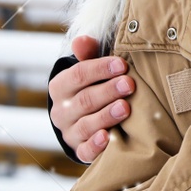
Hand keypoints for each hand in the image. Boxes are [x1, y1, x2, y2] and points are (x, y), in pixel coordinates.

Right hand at [49, 34, 133, 163]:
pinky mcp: (79, 150)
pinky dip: (96, 145)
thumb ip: (88, 54)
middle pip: (84, 100)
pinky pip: (85, 150)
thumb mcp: (90, 69)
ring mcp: (69, 132)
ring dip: (106, 115)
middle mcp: (61, 111)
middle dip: (108, 91)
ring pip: (85, 125)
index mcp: (61, 87)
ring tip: (125, 107)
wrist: (85, 119)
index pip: (77, 75)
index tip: (122, 64)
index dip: (100, 69)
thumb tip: (82, 40)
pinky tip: (108, 137)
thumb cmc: (93, 86)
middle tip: (129, 84)